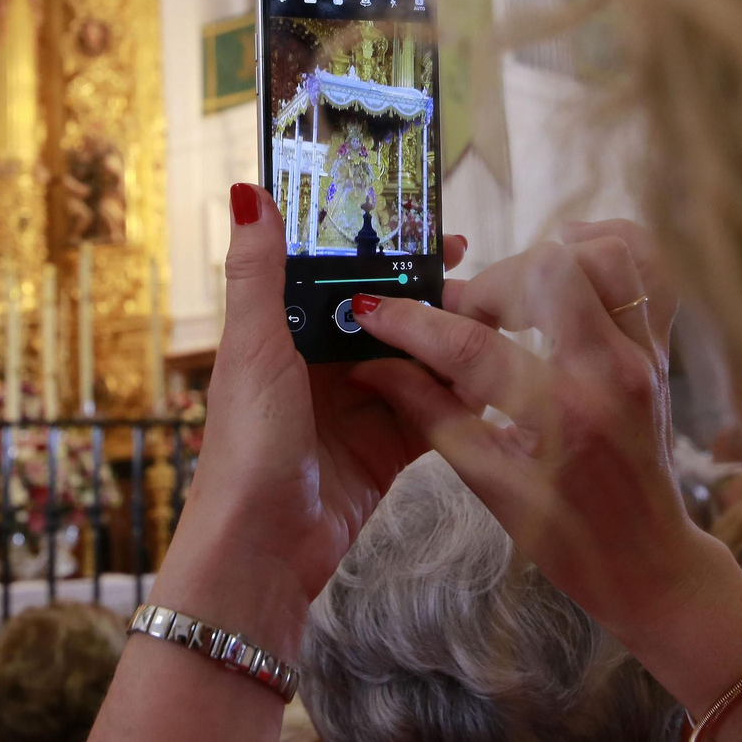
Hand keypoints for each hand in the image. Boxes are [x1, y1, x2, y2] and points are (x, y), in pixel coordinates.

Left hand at [156, 185, 466, 646]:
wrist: (262, 550)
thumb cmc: (245, 446)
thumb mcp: (253, 349)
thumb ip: (258, 273)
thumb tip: (247, 190)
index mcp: (283, 337)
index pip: (341, 278)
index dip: (384, 251)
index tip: (432, 229)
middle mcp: (321, 369)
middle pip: (388, 319)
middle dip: (431, 299)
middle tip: (482, 281)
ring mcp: (357, 410)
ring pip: (416, 363)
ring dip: (450, 347)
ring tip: (496, 326)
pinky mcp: (386, 453)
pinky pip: (431, 415)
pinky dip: (457, 400)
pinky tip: (491, 381)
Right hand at [349, 221, 741, 732]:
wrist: (647, 559)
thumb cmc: (563, 535)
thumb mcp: (486, 482)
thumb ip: (428, 412)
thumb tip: (370, 365)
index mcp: (560, 417)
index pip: (471, 345)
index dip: (411, 322)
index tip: (373, 309)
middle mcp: (609, 373)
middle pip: (546, 270)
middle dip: (488, 283)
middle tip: (462, 314)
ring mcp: (644, 354)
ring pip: (604, 254)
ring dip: (547, 260)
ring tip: (514, 295)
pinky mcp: (660, 347)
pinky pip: (647, 266)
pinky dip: (605, 246)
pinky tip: (568, 261)